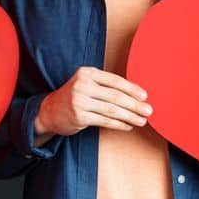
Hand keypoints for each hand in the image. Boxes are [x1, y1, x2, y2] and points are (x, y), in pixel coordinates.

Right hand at [34, 67, 153, 144]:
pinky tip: (128, 126)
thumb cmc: (74, 96)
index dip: (132, 89)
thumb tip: (135, 94)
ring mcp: (79, 101)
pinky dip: (119, 124)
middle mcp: (82, 85)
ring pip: (112, 110)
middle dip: (134, 105)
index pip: (115, 80)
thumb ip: (106, 86)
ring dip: (130, 116)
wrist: (49, 111)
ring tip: (141, 120)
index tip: (145, 96)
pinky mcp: (79, 117)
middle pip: (115, 96)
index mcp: (87, 73)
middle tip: (148, 110)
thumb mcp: (87, 83)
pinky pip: (104, 121)